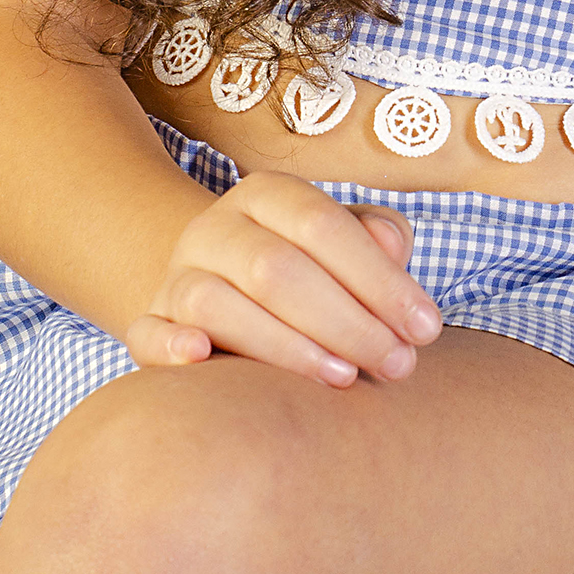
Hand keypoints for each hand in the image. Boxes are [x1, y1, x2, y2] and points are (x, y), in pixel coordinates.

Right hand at [124, 173, 442, 385]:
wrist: (221, 284)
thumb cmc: (309, 269)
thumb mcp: (346, 240)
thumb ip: (378, 236)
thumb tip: (394, 250)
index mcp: (267, 195)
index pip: (323, 226)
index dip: (379, 279)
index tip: (426, 329)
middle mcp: (215, 228)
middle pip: (276, 268)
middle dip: (347, 321)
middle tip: (398, 365)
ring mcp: (177, 276)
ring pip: (217, 304)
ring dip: (285, 346)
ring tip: (343, 379)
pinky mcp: (150, 323)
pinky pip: (147, 334)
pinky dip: (171, 348)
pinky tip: (204, 359)